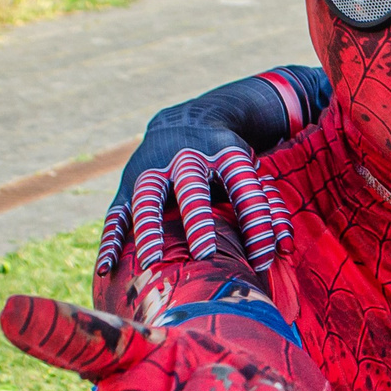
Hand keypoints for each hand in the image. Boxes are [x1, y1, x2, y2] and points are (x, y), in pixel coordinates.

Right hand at [96, 114, 290, 278]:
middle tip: (205, 254)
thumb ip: (268, 208)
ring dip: (149, 228)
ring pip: (147, 196)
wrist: (188, 121)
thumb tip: (283, 247)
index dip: (255, 220)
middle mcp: (186, 156)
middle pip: (190, 184)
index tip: (264, 259)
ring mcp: (152, 167)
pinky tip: (107, 269)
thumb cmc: (225, 163)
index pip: (243, 184)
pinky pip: (116, 212)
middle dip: (197, 218)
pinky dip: (110, 239)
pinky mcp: (127, 182)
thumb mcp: (250, 174)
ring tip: (150, 263)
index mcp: (224, 152)